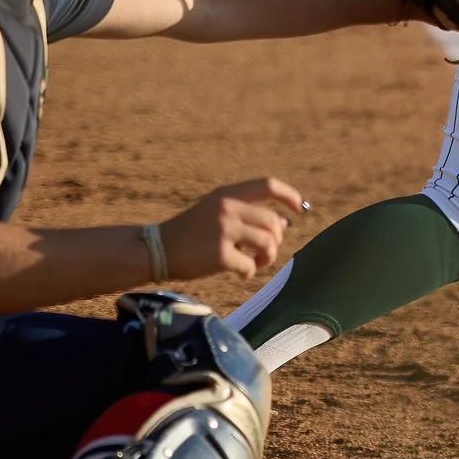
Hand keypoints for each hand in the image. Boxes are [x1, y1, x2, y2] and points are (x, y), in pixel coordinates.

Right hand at [160, 177, 306, 280]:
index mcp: (226, 194)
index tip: (301, 207)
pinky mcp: (220, 255)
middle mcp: (227, 209)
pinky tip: (239, 273)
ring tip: (256, 262)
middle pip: (272, 222)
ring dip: (267, 257)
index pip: (267, 185)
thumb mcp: (216, 213)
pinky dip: (249, 272)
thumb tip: (283, 224)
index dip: (289, 195)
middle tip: (266, 251)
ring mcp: (223, 231)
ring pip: (267, 244)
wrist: (157, 249)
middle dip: (276, 239)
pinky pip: (251, 266)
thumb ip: (247, 215)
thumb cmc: (191, 232)